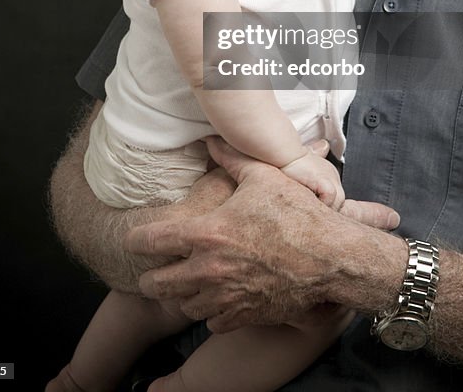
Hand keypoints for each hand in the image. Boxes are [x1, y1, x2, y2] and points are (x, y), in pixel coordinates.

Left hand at [124, 137, 400, 332]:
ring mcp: (226, 297)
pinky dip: (209, 312)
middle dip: (150, 278)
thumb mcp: (263, 178)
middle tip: (150, 273)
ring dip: (180, 296)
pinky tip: (214, 300)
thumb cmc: (297, 214)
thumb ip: (231, 159)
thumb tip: (211, 140)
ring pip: (184, 305)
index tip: (132, 239)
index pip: (152, 241)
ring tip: (181, 286)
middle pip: (158, 284)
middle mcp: (209, 270)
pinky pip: (212, 322)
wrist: (330, 258)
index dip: (135, 240)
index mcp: (207, 233)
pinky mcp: (244, 315)